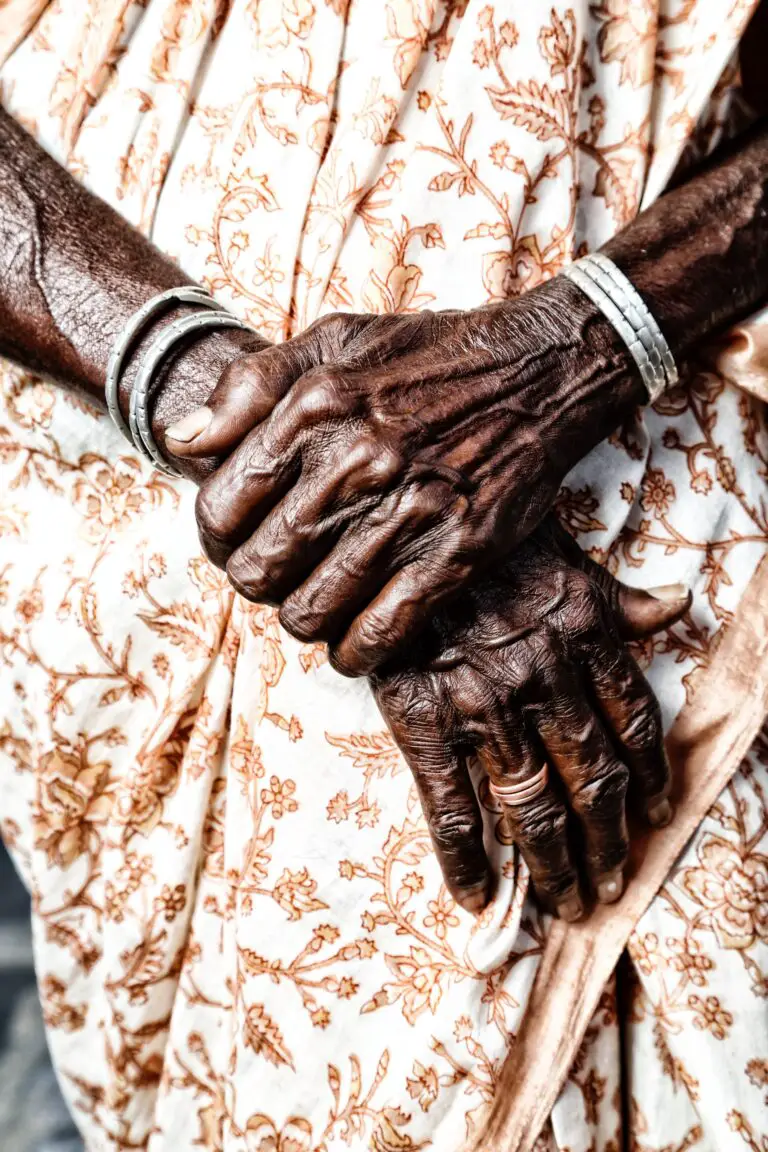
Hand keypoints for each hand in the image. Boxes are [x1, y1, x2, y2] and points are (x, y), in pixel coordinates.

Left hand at [166, 281, 643, 675]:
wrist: (540, 371)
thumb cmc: (429, 357)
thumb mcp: (334, 340)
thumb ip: (249, 386)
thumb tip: (182, 442)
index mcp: (313, 407)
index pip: (218, 509)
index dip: (217, 539)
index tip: (238, 541)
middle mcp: (355, 460)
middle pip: (257, 570)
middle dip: (257, 583)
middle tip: (278, 576)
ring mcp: (409, 510)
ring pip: (310, 611)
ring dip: (303, 621)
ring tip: (316, 605)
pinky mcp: (457, 552)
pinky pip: (380, 631)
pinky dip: (356, 652)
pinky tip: (355, 643)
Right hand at [369, 518, 689, 918]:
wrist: (399, 524)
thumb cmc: (487, 539)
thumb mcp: (568, 559)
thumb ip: (622, 599)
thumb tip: (679, 603)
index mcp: (585, 640)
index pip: (634, 725)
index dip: (648, 780)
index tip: (653, 817)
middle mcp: (544, 681)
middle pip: (592, 783)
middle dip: (607, 845)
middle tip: (610, 888)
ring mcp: (484, 707)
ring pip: (534, 808)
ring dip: (554, 866)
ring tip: (568, 903)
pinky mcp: (423, 720)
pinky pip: (450, 807)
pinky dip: (465, 860)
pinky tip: (476, 896)